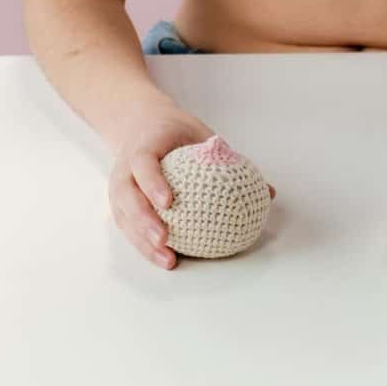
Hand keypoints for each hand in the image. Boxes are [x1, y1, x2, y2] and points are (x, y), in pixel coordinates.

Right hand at [109, 95, 274, 270]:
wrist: (139, 125)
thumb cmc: (174, 133)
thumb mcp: (201, 135)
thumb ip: (229, 160)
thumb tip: (269, 192)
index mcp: (143, 145)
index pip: (143, 163)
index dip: (153, 183)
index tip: (169, 201)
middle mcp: (124, 168)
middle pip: (127, 197)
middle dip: (143, 221)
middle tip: (165, 239)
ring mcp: (118, 188)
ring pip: (124, 217)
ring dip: (143, 242)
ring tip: (168, 260)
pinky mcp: (119, 205)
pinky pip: (128, 227)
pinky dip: (144, 245)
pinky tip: (167, 259)